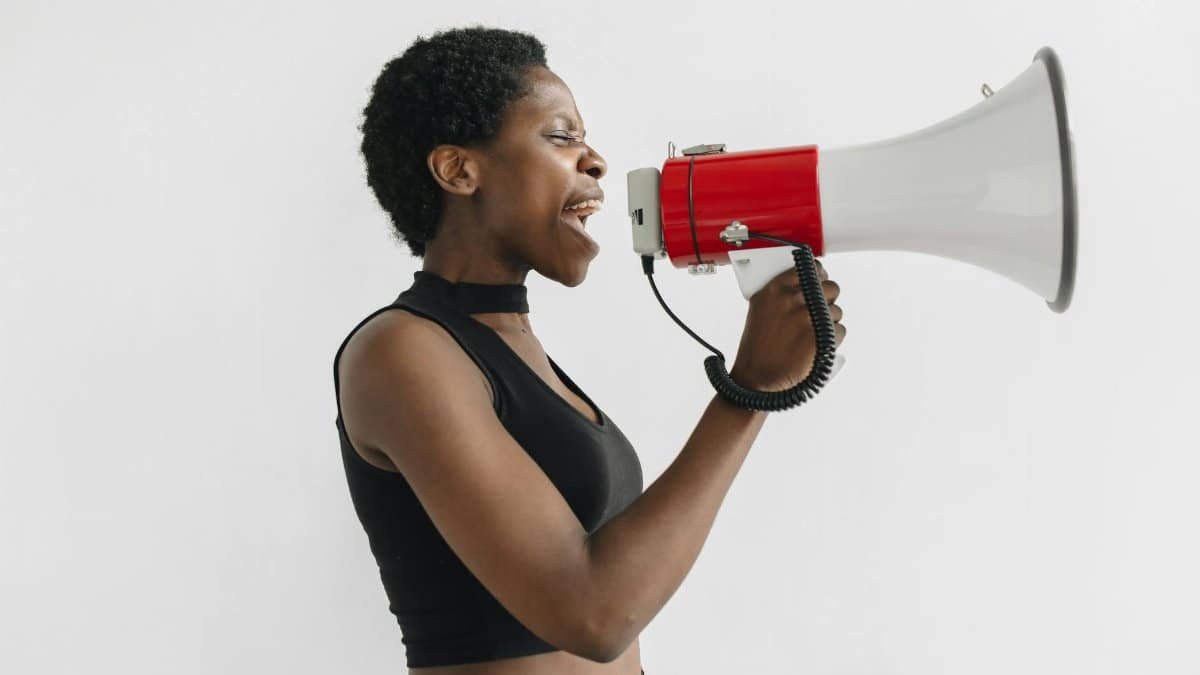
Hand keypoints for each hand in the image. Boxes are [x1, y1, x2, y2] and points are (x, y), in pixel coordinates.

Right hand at [728, 259, 844, 390]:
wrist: (756, 379)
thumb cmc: (757, 347)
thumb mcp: (760, 310)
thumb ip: (781, 293)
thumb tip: (806, 284)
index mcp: (775, 289)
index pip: (809, 268)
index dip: (818, 276)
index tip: (819, 281)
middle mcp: (792, 299)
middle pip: (830, 287)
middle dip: (828, 299)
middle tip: (819, 312)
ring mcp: (807, 318)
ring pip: (836, 311)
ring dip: (830, 322)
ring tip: (812, 334)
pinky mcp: (819, 337)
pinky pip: (840, 331)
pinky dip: (832, 340)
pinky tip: (816, 346)